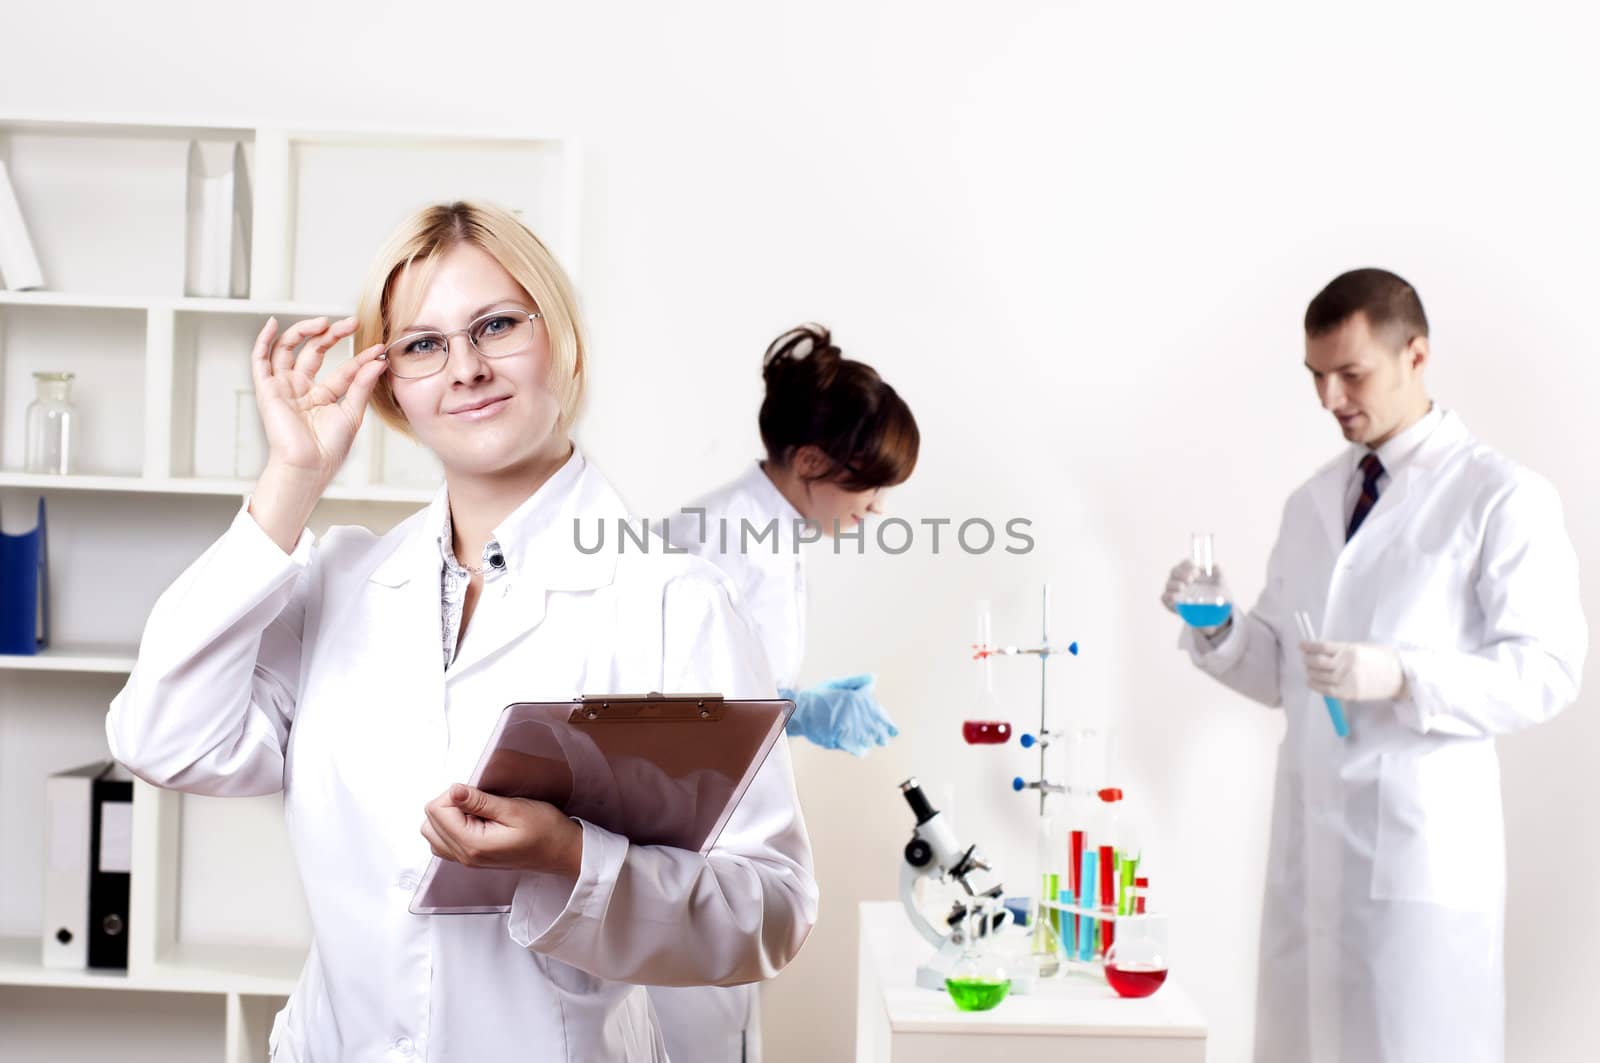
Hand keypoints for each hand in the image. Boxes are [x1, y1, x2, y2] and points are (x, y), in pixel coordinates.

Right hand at [250, 315, 386, 486]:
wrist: (309, 466)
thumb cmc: (329, 449)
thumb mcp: (352, 413)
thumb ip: (362, 385)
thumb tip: (377, 362)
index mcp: (323, 396)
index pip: (343, 369)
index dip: (361, 358)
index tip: (379, 350)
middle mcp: (302, 388)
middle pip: (314, 351)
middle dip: (333, 335)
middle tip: (352, 323)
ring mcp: (284, 387)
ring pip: (288, 349)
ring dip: (304, 331)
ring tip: (324, 322)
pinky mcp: (267, 390)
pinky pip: (260, 360)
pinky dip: (263, 340)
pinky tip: (272, 323)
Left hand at [420, 783, 582, 876]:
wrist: (562, 852)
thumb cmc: (546, 831)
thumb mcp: (515, 809)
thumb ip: (480, 801)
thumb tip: (454, 790)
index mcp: (472, 844)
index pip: (437, 810)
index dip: (454, 793)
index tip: (477, 792)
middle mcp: (464, 856)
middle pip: (430, 821)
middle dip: (449, 803)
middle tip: (478, 799)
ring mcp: (466, 859)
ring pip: (433, 832)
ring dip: (448, 814)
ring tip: (476, 809)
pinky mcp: (472, 857)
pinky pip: (444, 841)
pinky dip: (451, 826)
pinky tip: (473, 819)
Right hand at [781, 674, 899, 755]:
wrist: (797, 710)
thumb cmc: (817, 697)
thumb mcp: (837, 685)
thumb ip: (856, 683)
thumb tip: (873, 678)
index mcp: (855, 698)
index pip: (879, 712)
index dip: (887, 723)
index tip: (893, 730)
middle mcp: (854, 711)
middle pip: (876, 727)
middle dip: (881, 734)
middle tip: (884, 739)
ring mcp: (847, 725)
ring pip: (869, 738)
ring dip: (873, 741)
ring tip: (873, 744)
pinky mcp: (839, 738)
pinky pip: (856, 748)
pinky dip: (861, 749)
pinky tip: (862, 750)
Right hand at [1162, 559, 1229, 635]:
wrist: (1211, 610)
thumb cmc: (1214, 593)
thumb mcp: (1219, 583)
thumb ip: (1219, 574)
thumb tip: (1216, 567)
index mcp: (1190, 572)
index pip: (1185, 564)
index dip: (1188, 565)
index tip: (1196, 571)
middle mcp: (1179, 579)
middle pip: (1175, 572)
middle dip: (1182, 574)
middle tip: (1191, 579)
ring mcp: (1173, 590)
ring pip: (1169, 584)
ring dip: (1175, 584)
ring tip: (1182, 588)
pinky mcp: (1170, 602)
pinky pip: (1165, 598)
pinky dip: (1169, 597)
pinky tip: (1175, 598)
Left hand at [1300, 640, 1405, 701]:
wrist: (1400, 677)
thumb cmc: (1382, 659)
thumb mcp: (1362, 648)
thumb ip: (1343, 650)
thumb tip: (1321, 651)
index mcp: (1350, 650)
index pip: (1323, 647)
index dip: (1309, 646)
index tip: (1301, 645)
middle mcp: (1347, 664)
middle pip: (1318, 662)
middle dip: (1307, 660)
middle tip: (1304, 659)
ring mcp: (1348, 680)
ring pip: (1320, 676)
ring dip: (1310, 673)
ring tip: (1308, 670)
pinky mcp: (1350, 693)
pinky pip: (1327, 691)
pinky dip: (1316, 686)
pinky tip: (1311, 682)